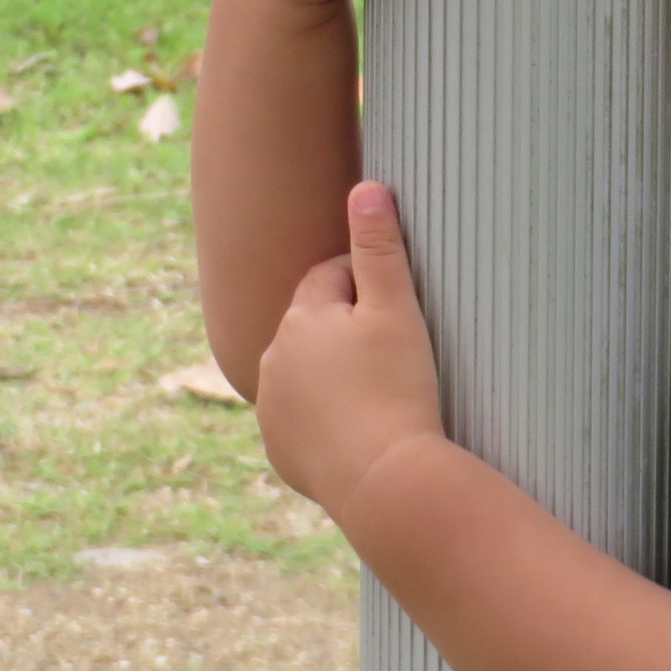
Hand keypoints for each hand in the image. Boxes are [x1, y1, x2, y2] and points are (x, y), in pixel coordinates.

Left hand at [254, 182, 447, 517]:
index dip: (369, 287)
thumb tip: (366, 187)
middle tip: (394, 354)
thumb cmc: (398, 390)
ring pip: (304, 373)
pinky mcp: (280, 451)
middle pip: (314, 326)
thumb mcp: (397, 311)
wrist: (386, 483)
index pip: (331, 278)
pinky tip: (358, 427)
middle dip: (345, 330)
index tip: (399, 312)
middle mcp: (272, 360)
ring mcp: (272, 409)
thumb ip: (380, 247)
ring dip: (331, 374)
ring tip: (378, 392)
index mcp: (299, 319)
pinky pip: (302, 420)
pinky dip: (324, 418)